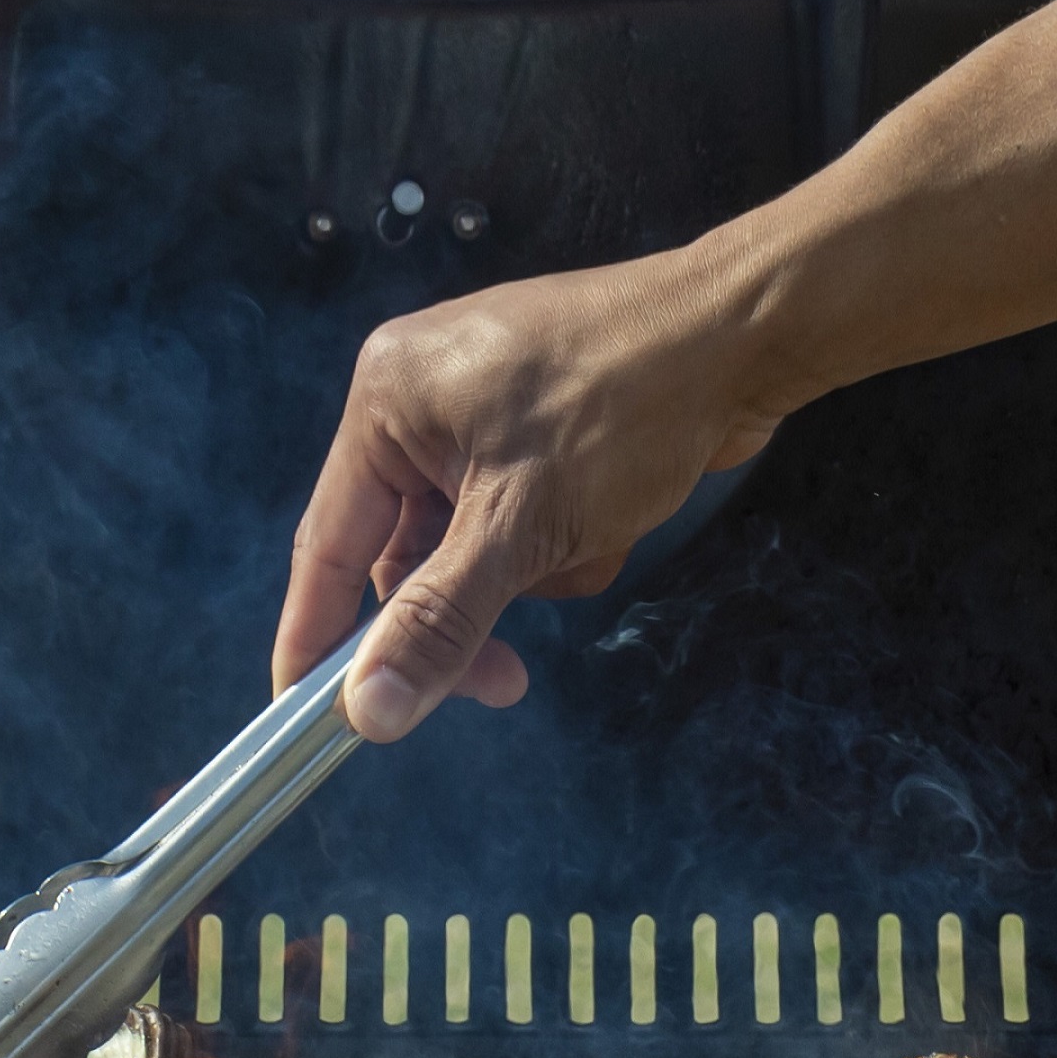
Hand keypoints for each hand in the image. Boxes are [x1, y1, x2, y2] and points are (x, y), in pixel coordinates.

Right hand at [275, 250, 784, 741]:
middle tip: (507, 683)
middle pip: (408, 555)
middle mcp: (422, 401)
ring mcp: (486, 413)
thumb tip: (365, 711)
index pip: (327, 544)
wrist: (749, 339)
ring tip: (595, 539)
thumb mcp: (522, 528)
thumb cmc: (628, 408)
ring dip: (535, 568)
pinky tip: (617, 519)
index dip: (317, 637)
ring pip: (475, 548)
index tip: (307, 718)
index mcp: (388, 401)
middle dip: (468, 608)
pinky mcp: (543, 431)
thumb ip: (438, 620)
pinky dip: (566, 540)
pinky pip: (524, 521)